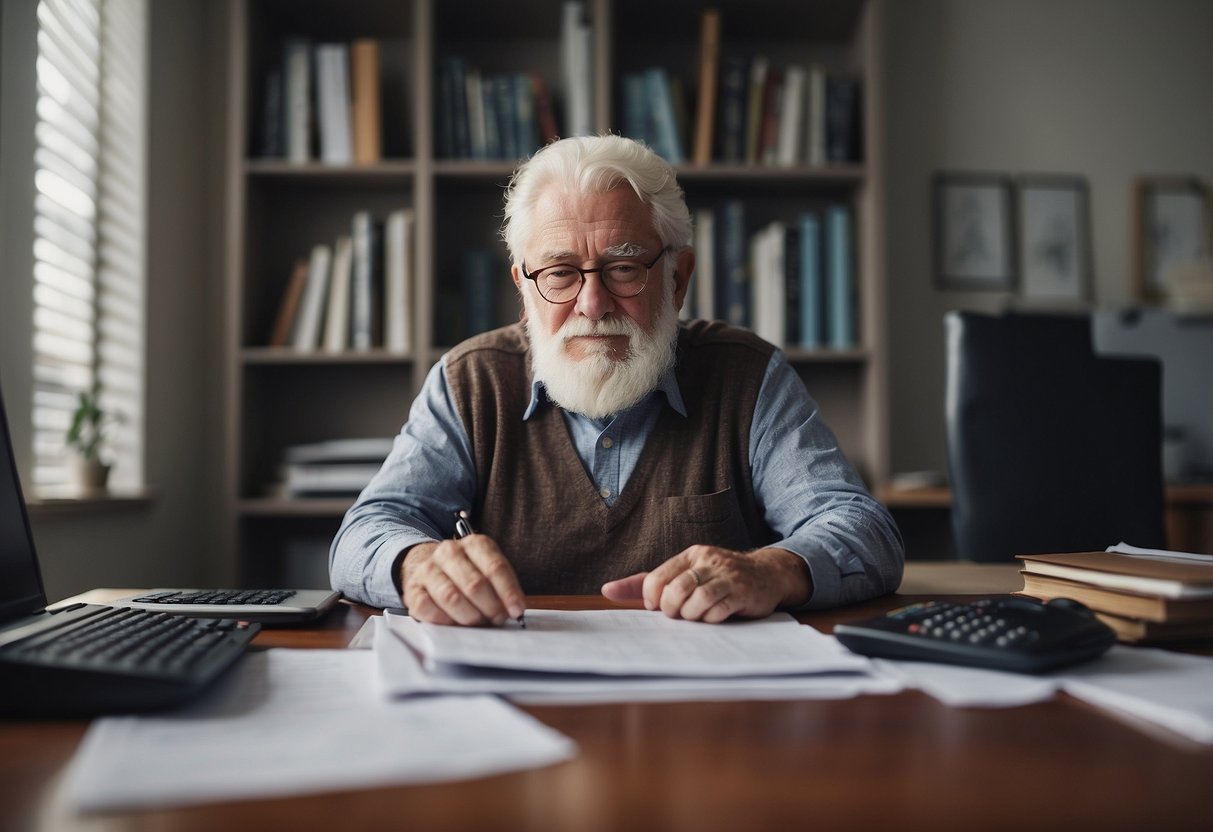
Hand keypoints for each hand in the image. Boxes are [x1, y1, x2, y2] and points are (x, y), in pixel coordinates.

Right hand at [399, 535, 526, 625]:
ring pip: (451, 597)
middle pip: (474, 584)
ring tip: (479, 623)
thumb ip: (503, 586)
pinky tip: (455, 623)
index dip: (508, 592)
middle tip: (497, 619)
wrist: (429, 567)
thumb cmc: (467, 572)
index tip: (517, 610)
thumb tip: (514, 609)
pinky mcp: (413, 589)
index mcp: (474, 544)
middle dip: (490, 607)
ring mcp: (428, 570)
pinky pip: (428, 608)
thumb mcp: (488, 569)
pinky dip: (444, 620)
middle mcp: (449, 552)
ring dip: (470, 616)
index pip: (495, 567)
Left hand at [600, 546, 811, 622]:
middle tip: (679, 615)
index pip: (656, 577)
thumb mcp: (685, 575)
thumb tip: (607, 590)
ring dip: (692, 616)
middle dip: (672, 610)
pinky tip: (715, 617)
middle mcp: (708, 561)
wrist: (767, 575)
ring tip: (697, 616)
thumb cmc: (719, 579)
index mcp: (691, 555)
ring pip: (697, 600)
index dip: (652, 599)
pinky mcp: (743, 592)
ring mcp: (727, 575)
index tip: (659, 608)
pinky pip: (718, 610)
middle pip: (676, 589)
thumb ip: (648, 583)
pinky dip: (711, 619)